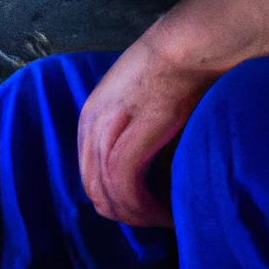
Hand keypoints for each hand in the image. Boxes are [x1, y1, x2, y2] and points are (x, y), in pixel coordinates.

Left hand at [77, 31, 215, 227]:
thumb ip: (126, 130)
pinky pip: (123, 179)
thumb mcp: (132, 102)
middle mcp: (91, 122)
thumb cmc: (165, 73)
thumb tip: (140, 165)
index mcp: (89, 116)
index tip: (138, 210)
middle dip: (120, 211)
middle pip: (92, 184)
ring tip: (162, 219)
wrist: (180, 48)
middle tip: (151, 220)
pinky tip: (162, 210)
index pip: (88, 172)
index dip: (111, 198)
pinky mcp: (131, 129)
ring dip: (134, 213)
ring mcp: (107, 125)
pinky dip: (141, 202)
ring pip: (105, 186)